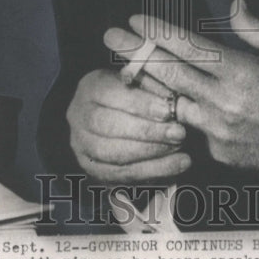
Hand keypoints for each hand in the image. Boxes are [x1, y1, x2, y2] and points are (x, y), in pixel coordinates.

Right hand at [66, 68, 190, 182]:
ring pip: (112, 153)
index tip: (167, 111)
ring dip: (150, 153)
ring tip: (179, 150)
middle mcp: (78, 116)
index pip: (110, 93)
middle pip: (108, 125)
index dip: (139, 103)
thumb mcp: (143, 82)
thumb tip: (174, 102)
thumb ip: (154, 88)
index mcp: (90, 87)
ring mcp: (82, 145)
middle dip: (147, 132)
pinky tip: (175, 165)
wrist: (119, 116)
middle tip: (178, 133)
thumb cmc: (136, 95)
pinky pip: (121, 175)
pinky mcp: (93, 169)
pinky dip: (151, 171)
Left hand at [103, 15, 258, 179]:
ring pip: (173, 103)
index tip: (136, 19)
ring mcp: (219, 132)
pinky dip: (183, 112)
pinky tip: (172, 99)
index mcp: (243, 72)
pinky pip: (193, 128)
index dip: (158, 31)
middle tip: (112, 37)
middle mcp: (225, 103)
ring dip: (150, 84)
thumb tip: (233, 8)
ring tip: (129, 66)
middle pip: (168, 73)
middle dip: (135, 51)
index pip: (188, 46)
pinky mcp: (220, 154)